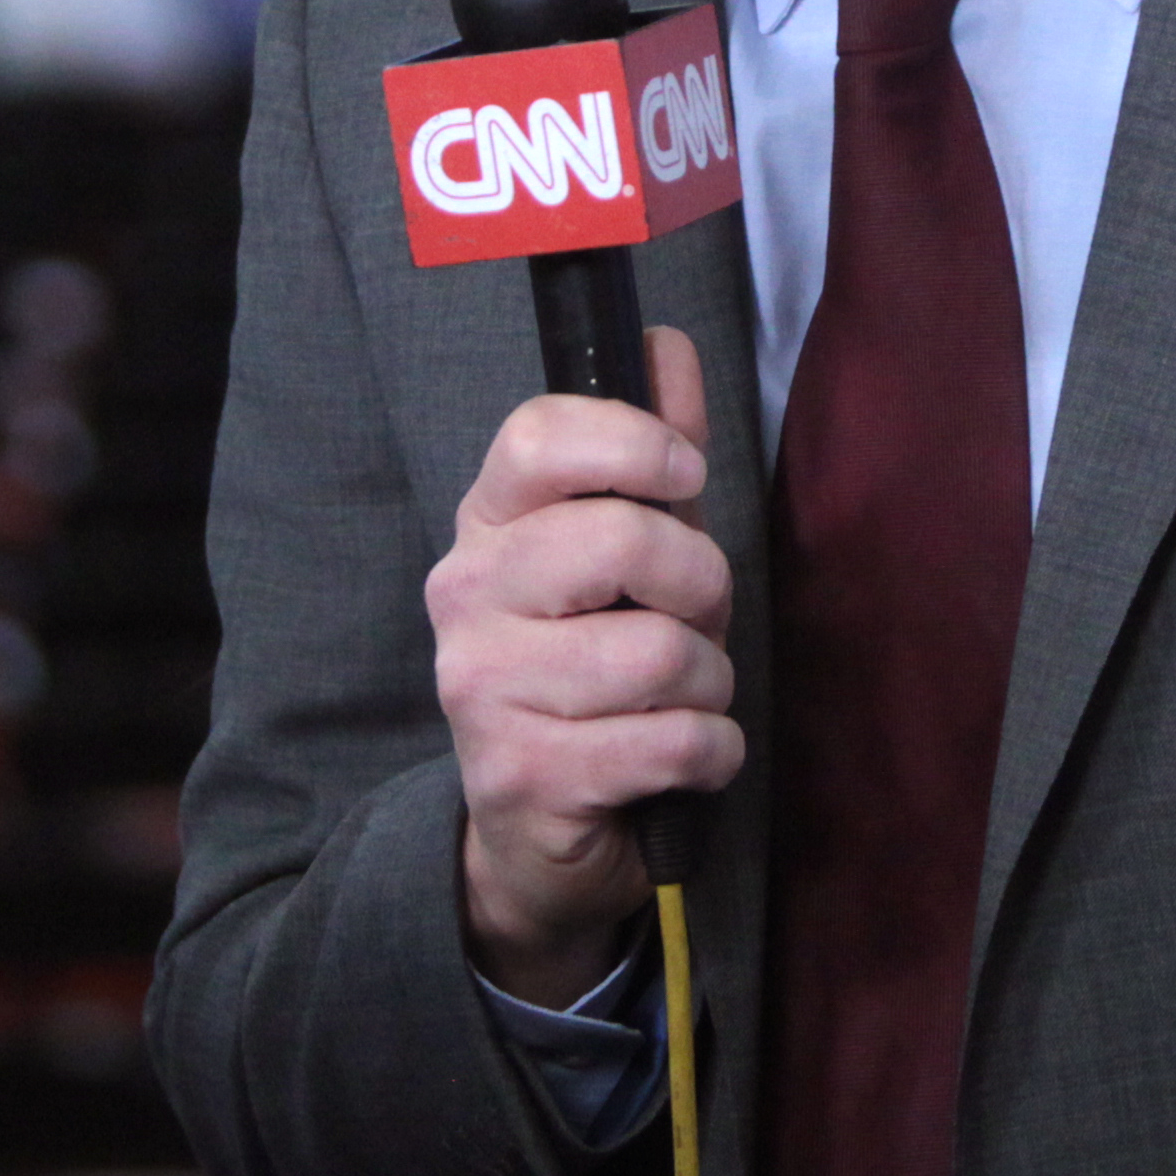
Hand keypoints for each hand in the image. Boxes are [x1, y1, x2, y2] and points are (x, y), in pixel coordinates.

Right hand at [428, 323, 736, 1003]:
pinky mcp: (520, 776)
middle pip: (622, 539)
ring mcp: (480, 688)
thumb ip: (650, 452)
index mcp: (488, 523)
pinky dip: (711, 752)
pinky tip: (685, 757)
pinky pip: (671, 740)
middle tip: (694, 621)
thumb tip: (667, 343)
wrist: (540, 832)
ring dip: (709, 683)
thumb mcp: (633, 554)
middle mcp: (463, 594)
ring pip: (659, 652)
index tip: (685, 478)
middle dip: (702, 586)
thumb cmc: (598, 670)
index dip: (635, 442)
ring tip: (682, 699)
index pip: (537, 435)